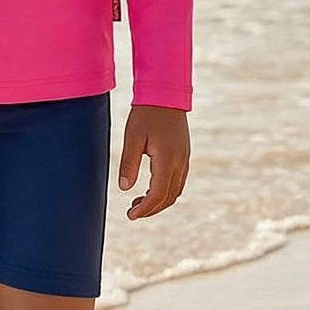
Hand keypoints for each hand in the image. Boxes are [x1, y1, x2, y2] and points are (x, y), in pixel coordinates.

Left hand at [117, 105, 188, 219]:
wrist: (165, 93)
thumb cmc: (146, 113)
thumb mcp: (132, 136)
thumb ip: (129, 163)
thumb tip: (124, 188)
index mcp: (168, 159)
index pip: (158, 194)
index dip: (145, 209)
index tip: (131, 215)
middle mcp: (180, 162)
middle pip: (169, 197)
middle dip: (151, 209)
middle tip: (132, 212)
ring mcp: (185, 158)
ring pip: (175, 190)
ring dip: (159, 201)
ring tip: (138, 203)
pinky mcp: (184, 154)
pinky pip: (178, 180)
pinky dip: (166, 190)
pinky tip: (151, 188)